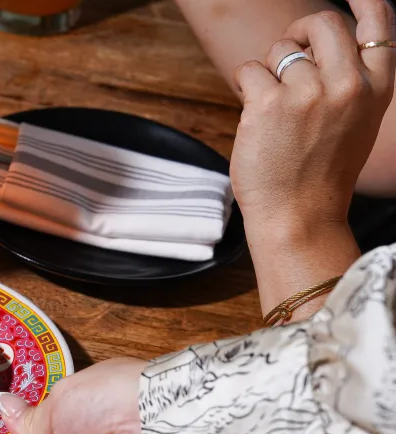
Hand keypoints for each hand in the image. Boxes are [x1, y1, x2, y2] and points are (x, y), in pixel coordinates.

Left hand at [229, 0, 395, 234]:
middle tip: (288, 58)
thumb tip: (317, 48)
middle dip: (299, 33)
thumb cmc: (320, 174)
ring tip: (275, 112)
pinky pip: (249, 70)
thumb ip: (348, 82)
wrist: (299, 217)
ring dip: (269, 72)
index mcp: (375, 88)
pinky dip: (246, 87)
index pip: (379, 23)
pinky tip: (255, 118)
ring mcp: (308, 92)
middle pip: (322, 23)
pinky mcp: (268, 104)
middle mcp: (347, 84)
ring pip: (280, 50)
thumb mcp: (354, 123)